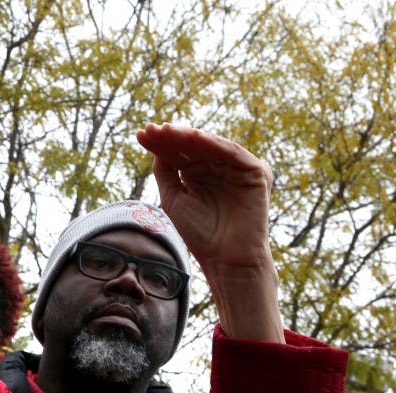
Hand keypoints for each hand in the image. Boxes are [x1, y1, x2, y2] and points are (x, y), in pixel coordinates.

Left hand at [136, 123, 282, 341]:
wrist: (225, 258)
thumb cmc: (199, 233)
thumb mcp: (173, 198)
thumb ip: (164, 171)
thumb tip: (155, 144)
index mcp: (196, 173)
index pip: (176, 153)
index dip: (159, 143)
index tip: (140, 135)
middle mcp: (215, 167)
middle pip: (190, 146)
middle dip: (170, 137)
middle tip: (152, 130)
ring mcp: (235, 168)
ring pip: (209, 145)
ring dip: (188, 136)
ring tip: (168, 131)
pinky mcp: (255, 171)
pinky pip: (233, 152)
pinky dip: (214, 143)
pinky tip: (194, 137)